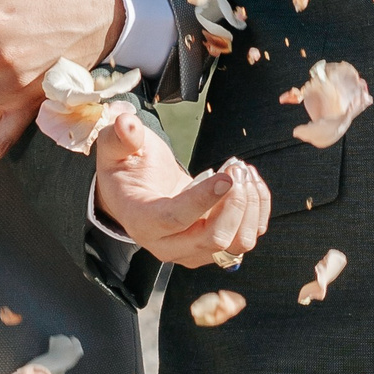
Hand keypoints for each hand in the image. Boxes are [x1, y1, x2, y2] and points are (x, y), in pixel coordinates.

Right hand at [92, 112, 270, 268]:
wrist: (137, 193)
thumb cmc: (127, 169)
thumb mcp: (115, 148)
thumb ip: (121, 136)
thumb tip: (126, 123)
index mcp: (142, 221)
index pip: (175, 219)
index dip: (203, 199)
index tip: (227, 177)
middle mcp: (168, 245)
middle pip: (213, 239)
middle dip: (234, 202)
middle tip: (236, 168)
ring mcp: (194, 251)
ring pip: (236, 244)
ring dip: (249, 207)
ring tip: (243, 172)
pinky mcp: (214, 247)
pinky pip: (247, 237)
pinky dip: (257, 210)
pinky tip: (250, 182)